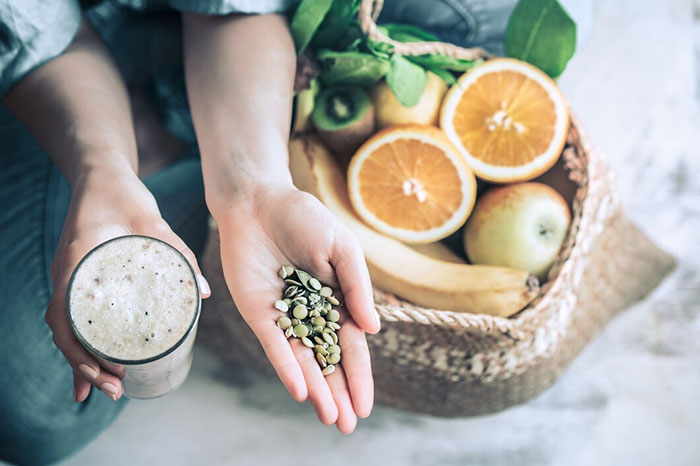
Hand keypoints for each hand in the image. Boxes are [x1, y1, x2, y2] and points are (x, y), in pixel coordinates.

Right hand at [45, 170, 209, 401]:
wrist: (101, 175)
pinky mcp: (79, 278)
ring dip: (81, 362)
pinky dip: (82, 344)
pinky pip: (74, 317)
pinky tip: (95, 365)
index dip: (83, 354)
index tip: (110, 374)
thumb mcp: (153, 220)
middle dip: (85, 368)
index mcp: (75, 264)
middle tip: (116, 391)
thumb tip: (207, 292)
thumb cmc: (123, 194)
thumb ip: (179, 253)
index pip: (66, 322)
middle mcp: (65, 276)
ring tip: (104, 391)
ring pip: (67, 330)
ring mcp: (69, 279)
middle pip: (65, 334)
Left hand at [215, 184, 379, 432]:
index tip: (366, 406)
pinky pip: (274, 344)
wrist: (259, 201)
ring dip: (316, 389)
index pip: (351, 346)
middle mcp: (311, 314)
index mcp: (336, 301)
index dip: (359, 377)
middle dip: (339, 394)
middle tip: (348, 427)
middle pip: (327, 361)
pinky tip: (300, 389)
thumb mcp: (342, 248)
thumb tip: (374, 330)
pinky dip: (287, 366)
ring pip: (302, 360)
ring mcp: (284, 316)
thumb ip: (357, 287)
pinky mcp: (258, 313)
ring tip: (330, 418)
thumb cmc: (305, 218)